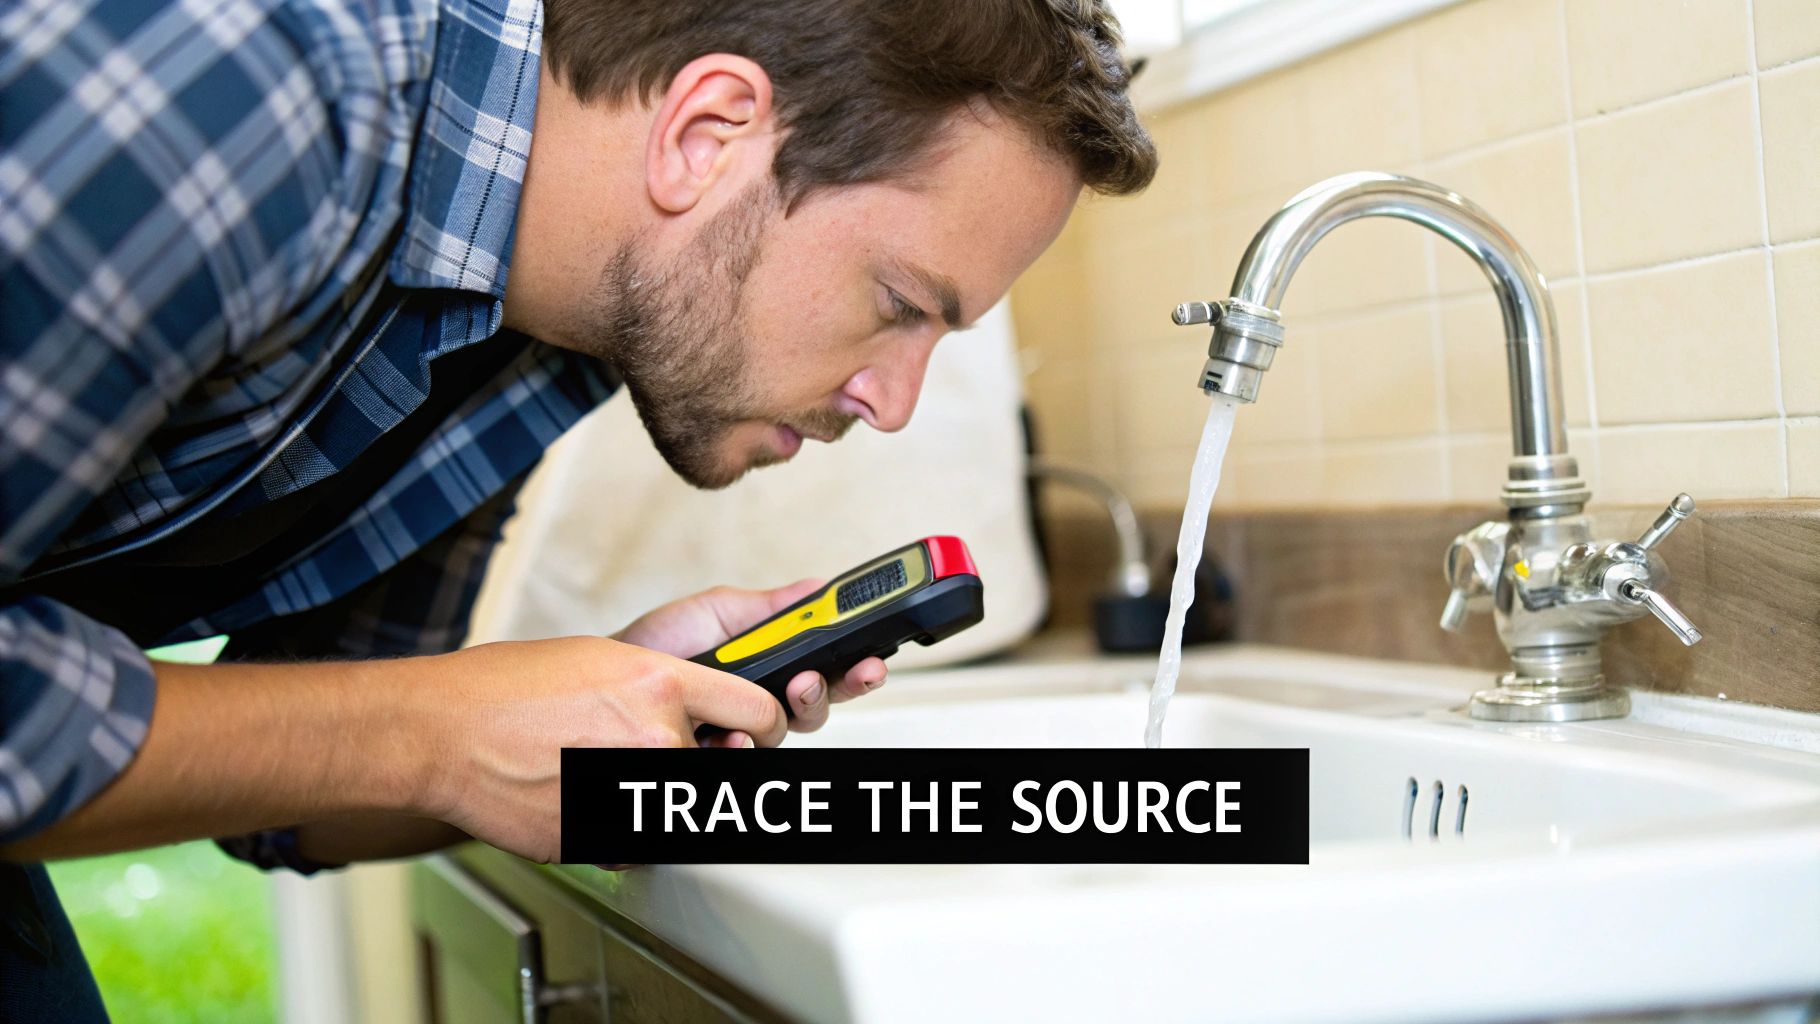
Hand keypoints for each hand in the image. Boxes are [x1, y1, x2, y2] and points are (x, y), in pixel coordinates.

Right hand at [417, 636, 790, 863]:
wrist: (440, 734)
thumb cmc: (503, 691)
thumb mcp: (600, 661)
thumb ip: (661, 688)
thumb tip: (697, 711)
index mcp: (661, 684)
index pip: (759, 712)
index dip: (763, 723)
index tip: (753, 729)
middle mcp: (656, 739)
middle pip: (726, 768)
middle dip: (704, 764)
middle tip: (659, 757)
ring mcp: (632, 793)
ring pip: (684, 810)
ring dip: (661, 799)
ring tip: (605, 774)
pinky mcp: (606, 838)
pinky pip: (642, 845)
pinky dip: (624, 831)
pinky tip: (584, 800)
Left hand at [613, 580, 887, 737]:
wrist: (607, 681)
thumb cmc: (657, 646)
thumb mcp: (718, 611)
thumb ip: (772, 606)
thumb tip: (820, 589)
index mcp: (775, 662)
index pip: (829, 667)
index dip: (854, 666)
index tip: (869, 658)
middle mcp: (766, 699)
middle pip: (821, 705)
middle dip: (833, 690)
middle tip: (815, 678)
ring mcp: (744, 729)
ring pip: (791, 733)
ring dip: (790, 714)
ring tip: (778, 693)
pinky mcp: (719, 752)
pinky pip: (748, 757)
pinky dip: (742, 746)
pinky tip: (730, 734)